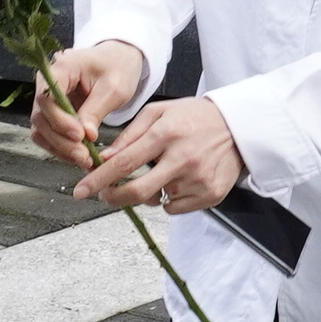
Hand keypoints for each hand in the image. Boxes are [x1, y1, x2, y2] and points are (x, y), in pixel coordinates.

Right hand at [29, 41, 148, 169]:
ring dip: (60, 148)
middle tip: (84, 156)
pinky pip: (49, 134)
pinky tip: (79, 156)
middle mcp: (46, 83)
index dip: (59, 120)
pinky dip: (62, 147)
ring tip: (84, 160)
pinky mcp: (53, 112)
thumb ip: (96, 111)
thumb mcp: (113, 88)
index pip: (46, 98)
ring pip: (41, 130)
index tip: (80, 136)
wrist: (118, 60)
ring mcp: (47, 99)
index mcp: (60, 69)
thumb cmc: (117, 66)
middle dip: (61, 141)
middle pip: (40, 118)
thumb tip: (86, 136)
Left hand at [79, 96, 248, 215]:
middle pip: (138, 192)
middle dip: (114, 197)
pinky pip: (174, 208)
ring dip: (148, 192)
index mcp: (166, 134)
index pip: (124, 163)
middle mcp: (183, 159)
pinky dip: (169, 198)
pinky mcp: (211, 195)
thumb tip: (104, 159)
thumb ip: (129, 135)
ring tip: (162, 171)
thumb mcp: (159, 113)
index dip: (99, 180)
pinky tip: (180, 179)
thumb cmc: (195, 117)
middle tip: (105, 195)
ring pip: (156, 200)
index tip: (81, 190)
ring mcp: (198, 180)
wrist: (239, 126)